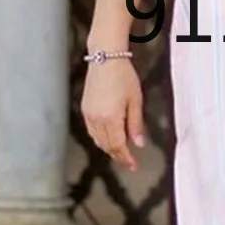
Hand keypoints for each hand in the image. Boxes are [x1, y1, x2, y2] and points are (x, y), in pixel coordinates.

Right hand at [81, 57, 145, 171]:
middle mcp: (97, 119)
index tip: (134, 166)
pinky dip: (100, 139)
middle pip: (107, 145)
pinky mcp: (85, 109)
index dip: (126, 158)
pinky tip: (108, 139)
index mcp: (111, 118)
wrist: (106, 59)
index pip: (119, 145)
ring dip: (109, 148)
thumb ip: (136, 124)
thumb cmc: (123, 76)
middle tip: (129, 162)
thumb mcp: (136, 100)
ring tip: (120, 152)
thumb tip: (139, 144)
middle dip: (118, 156)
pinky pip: (91, 131)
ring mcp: (88, 114)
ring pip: (98, 140)